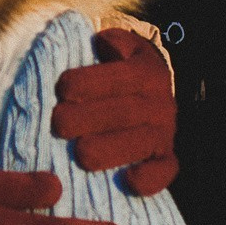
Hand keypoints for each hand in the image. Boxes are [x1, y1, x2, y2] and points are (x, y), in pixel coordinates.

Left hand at [53, 28, 179, 195]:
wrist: (148, 92)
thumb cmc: (118, 68)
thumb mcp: (118, 47)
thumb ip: (112, 43)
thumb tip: (106, 42)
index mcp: (148, 72)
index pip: (122, 76)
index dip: (93, 82)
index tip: (63, 89)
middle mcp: (161, 103)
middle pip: (127, 112)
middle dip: (91, 118)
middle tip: (60, 124)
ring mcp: (165, 133)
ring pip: (142, 142)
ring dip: (111, 150)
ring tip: (81, 154)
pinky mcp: (165, 158)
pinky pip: (165, 170)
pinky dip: (150, 178)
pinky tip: (129, 182)